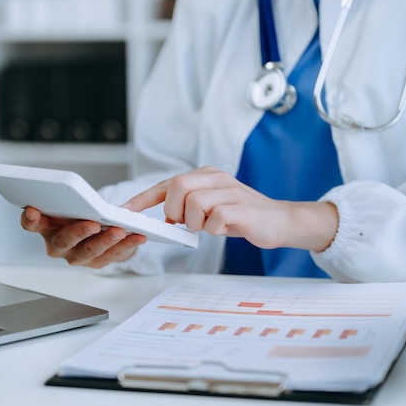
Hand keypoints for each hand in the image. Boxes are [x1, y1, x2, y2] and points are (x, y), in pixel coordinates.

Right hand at [20, 207, 146, 267]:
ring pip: (89, 250)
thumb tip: (78, 194)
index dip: (30, 218)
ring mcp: (75, 256)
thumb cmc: (78, 214)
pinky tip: (137, 236)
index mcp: (45, 227)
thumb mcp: (69, 204)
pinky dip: (125, 245)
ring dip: (106, 240)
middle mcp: (57, 245)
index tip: (32, 210)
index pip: (31, 224)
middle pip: (63, 240)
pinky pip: (111, 255)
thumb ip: (67, 199)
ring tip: (120, 230)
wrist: (95, 232)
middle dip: (78, 232)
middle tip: (93, 223)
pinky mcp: (95, 262)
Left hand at [122, 166, 338, 251]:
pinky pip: (216, 217)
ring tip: (210, 227)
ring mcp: (231, 191)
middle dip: (173, 209)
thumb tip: (163, 218)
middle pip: (178, 185)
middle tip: (183, 223)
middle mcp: (217, 178)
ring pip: (195, 202)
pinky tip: (225, 229)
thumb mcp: (211, 209)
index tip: (125, 212)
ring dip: (196, 222)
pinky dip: (214, 229)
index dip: (143, 198)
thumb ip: (189, 208)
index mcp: (206, 176)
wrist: (280, 222)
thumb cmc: (242, 216)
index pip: (167, 183)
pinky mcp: (243, 208)